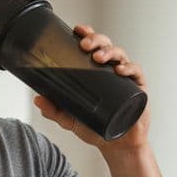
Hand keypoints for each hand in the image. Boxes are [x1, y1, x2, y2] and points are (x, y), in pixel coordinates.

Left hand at [33, 24, 149, 153]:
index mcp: (96, 71)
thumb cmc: (97, 129)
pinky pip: (136, 72)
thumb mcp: (71, 120)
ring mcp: (126, 78)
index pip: (92, 46)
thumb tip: (37, 99)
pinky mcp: (139, 88)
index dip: (87, 34)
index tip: (77, 30)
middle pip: (106, 45)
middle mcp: (111, 70)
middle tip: (84, 45)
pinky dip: (129, 68)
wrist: (117, 146)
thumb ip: (54, 110)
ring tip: (98, 57)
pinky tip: (119, 70)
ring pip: (120, 55)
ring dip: (109, 51)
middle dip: (96, 40)